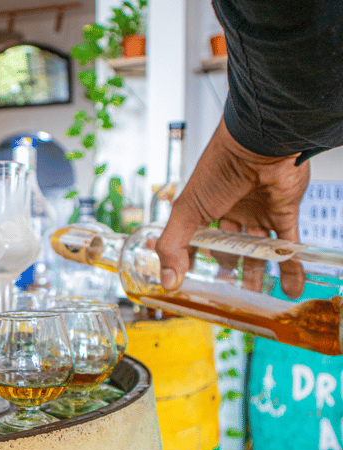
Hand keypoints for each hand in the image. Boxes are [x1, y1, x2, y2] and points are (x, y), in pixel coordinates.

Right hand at [155, 117, 308, 298]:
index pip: (197, 239)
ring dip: (259, 273)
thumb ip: (173, 247)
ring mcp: (259, 211)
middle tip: (229, 292)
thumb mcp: (187, 211)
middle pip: (230, 246)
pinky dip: (290, 266)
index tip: (192, 280)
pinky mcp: (284, 212)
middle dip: (230, 268)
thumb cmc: (219, 169)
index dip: (194, 259)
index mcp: (204, 207)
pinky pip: (288, 244)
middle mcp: (231, 210)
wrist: (259, 144)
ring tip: (258, 295)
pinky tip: (290, 287)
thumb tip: (168, 282)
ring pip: (258, 248)